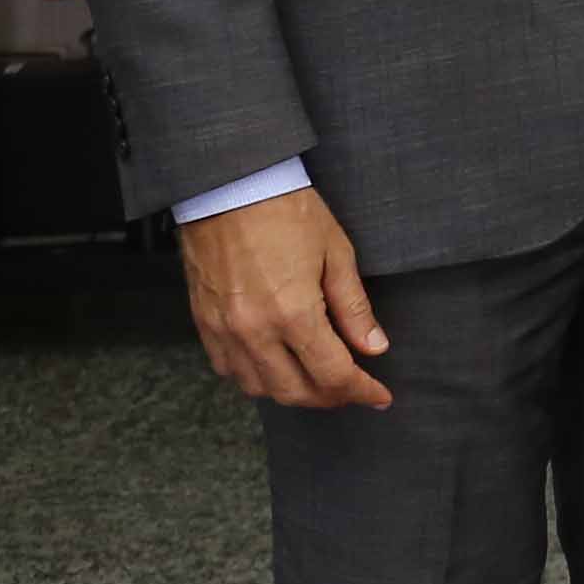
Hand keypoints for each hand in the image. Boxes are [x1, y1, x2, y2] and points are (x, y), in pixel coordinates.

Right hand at [181, 185, 390, 407]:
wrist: (227, 185)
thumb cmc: (285, 211)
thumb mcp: (337, 253)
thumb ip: (354, 308)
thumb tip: (373, 347)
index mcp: (293, 313)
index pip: (333, 375)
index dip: (361, 391)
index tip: (380, 396)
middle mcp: (254, 330)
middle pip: (295, 392)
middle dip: (330, 398)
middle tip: (352, 389)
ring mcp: (224, 329)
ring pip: (258, 387)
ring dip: (291, 391)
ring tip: (316, 379)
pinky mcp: (204, 321)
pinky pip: (227, 368)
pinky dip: (254, 377)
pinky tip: (275, 364)